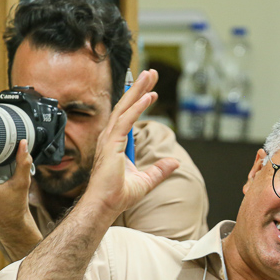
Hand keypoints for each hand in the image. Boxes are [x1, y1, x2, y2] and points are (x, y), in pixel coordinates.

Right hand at [84, 69, 179, 217]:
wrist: (104, 206)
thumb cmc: (117, 195)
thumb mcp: (146, 181)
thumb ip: (159, 170)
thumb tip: (174, 162)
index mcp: (116, 143)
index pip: (128, 116)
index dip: (139, 100)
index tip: (151, 89)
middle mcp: (110, 137)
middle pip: (126, 106)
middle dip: (138, 88)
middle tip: (150, 73)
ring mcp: (109, 140)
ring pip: (125, 108)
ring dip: (138, 91)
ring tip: (150, 76)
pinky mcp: (111, 145)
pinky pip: (126, 121)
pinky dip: (137, 107)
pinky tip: (149, 96)